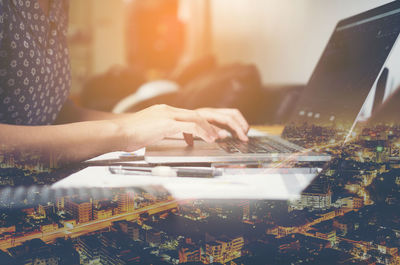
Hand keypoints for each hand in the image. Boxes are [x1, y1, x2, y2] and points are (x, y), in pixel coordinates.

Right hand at [113, 105, 248, 150]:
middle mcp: (170, 110)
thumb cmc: (132, 135)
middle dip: (217, 122)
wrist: (118, 132)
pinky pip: (190, 125)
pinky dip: (203, 131)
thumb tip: (181, 139)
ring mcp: (168, 115)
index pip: (193, 115)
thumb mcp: (154, 132)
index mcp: (167, 112)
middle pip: (200, 113)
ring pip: (197, 117)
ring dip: (212, 128)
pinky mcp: (166, 123)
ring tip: (223, 137)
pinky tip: (211, 138)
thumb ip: (168, 132)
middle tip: (229, 132)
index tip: (217, 133)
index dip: (207, 124)